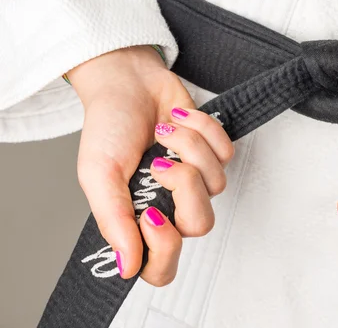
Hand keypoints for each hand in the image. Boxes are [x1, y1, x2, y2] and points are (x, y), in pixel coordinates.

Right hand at [68, 46, 233, 284]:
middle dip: (186, 186)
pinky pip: (227, 153)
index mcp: (138, 219)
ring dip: (190, 148)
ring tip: (163, 130)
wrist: (128, 82)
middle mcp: (171, 206)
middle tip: (160, 162)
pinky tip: (179, 118)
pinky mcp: (213, 154)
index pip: (162, 268)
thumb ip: (114, 221)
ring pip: (218, 184)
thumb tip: (128, 268)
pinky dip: (203, 130)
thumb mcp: (99, 174)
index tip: (153, 216)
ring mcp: (195, 181)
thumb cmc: (108, 127)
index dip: (165, 250)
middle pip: (201, 224)